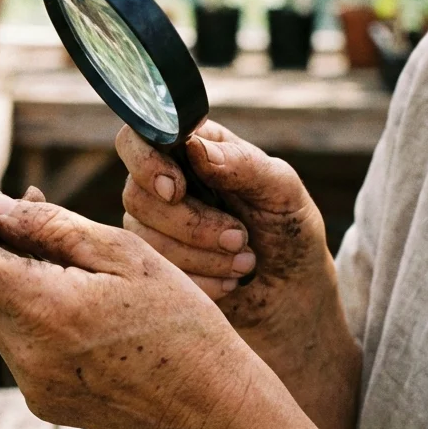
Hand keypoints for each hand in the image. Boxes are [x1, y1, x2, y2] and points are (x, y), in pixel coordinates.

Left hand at [0, 188, 257, 428]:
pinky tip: (68, 293)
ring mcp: (30, 383)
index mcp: (45, 309)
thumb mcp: (123, 254)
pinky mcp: (41, 399)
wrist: (213, 406)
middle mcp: (25, 353)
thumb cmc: (181, 320)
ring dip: (7, 274)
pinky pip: (16, 340)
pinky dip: (27, 308)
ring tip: (57, 250)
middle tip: (7, 205)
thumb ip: (49, 227)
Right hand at [117, 123, 357, 428]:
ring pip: (142, 237)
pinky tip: (228, 282)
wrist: (290, 291)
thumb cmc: (288, 229)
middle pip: (137, 193)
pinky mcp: (153, 262)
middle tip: (240, 238)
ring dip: (199, 256)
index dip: (147, 163)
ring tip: (245, 263)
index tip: (177, 190)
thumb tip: (196, 147)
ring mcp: (153, 223)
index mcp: (192, 147)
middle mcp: (163, 179)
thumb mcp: (281, 190)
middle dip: (191, 224)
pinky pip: (151, 271)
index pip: (139, 137)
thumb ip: (242, 163)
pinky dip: (197, 279)